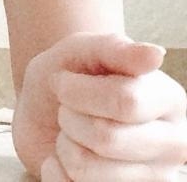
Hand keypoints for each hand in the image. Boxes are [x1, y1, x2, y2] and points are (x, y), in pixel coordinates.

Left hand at [13, 32, 186, 179]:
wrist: (46, 108)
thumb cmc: (70, 75)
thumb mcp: (84, 50)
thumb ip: (116, 49)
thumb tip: (155, 55)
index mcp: (170, 101)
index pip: (125, 101)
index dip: (77, 91)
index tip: (64, 82)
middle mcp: (172, 146)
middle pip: (107, 138)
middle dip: (69, 118)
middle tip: (69, 110)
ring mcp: (150, 178)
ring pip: (87, 169)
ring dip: (63, 145)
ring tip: (71, 133)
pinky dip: (54, 170)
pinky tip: (64, 158)